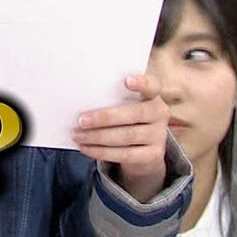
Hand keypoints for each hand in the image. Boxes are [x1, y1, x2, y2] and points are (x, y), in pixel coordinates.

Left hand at [72, 75, 169, 201]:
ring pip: (127, 136)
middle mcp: (159, 114)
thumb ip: (109, 99)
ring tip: (77, 135)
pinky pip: (125, 154)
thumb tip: (77, 101)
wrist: (143, 147)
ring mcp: (159, 135)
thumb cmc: (124, 117)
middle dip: (105, 117)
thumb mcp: (122, 104)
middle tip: (81, 120)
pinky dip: (102, 152)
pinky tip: (85, 148)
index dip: (141, 83)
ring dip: (98, 137)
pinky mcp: (153, 155)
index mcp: (152, 95)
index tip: (126, 81)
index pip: (151, 86)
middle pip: (134, 114)